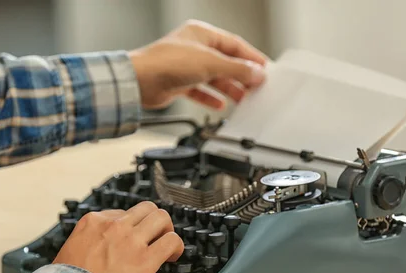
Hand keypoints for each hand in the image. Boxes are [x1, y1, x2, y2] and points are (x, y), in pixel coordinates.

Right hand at [53, 202, 183, 272]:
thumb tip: (97, 247)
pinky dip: (175, 247)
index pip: (122, 213)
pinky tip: (172, 256)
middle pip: (145, 208)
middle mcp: (115, 225)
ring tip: (165, 243)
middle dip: (152, 220)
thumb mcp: (71, 248)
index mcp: (94, 221)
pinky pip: (171, 241)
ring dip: (166, 229)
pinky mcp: (146, 259)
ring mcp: (132, 240)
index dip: (130, 226)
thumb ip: (88, 240)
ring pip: (161, 218)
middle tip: (155, 235)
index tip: (132, 237)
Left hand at [130, 19, 267, 109]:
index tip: (265, 70)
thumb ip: (236, 69)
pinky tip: (220, 105)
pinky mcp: (179, 83)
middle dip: (241, 76)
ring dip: (229, 89)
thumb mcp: (209, 63)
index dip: (251, 58)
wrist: (140, 82)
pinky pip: (201, 91)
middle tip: (256, 87)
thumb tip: (256, 73)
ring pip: (214, 78)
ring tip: (243, 99)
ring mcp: (186, 66)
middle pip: (225, 62)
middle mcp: (195, 48)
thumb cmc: (166, 63)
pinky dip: (211, 98)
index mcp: (202, 34)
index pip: (234, 45)